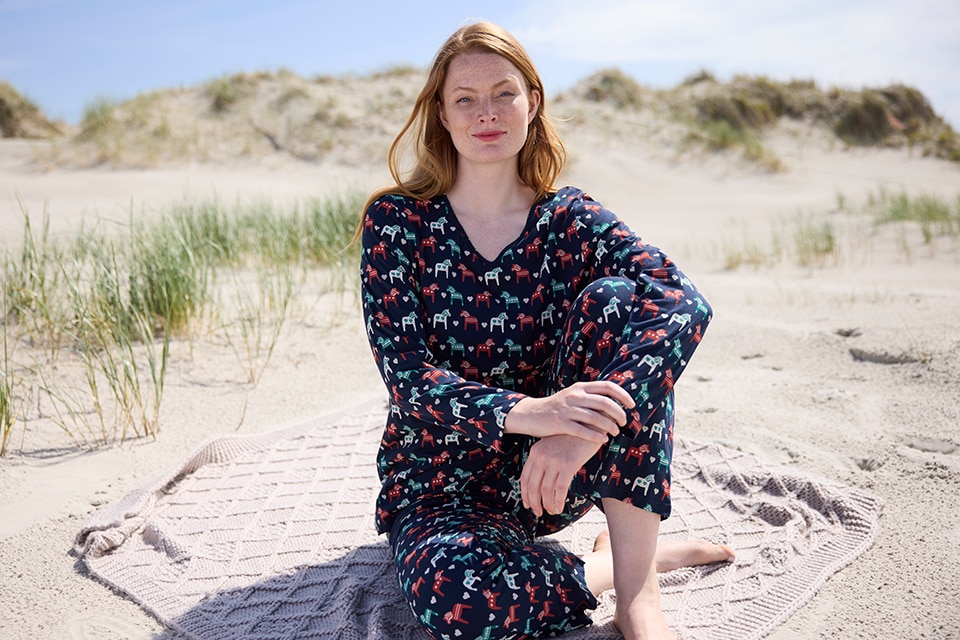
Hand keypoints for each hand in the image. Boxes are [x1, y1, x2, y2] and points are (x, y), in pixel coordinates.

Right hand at [504, 381, 634, 443]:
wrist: (531, 414)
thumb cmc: (557, 408)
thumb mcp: (573, 396)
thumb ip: (590, 397)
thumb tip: (614, 403)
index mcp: (580, 387)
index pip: (608, 386)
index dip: (623, 395)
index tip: (631, 405)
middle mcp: (575, 395)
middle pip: (605, 403)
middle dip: (619, 414)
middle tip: (624, 423)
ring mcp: (567, 409)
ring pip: (596, 417)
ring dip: (610, 427)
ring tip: (615, 433)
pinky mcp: (560, 423)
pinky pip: (582, 430)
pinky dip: (595, 436)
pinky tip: (603, 440)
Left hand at [520, 434, 600, 515]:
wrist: (589, 426)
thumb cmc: (572, 438)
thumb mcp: (552, 446)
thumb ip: (544, 460)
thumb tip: (540, 483)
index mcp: (535, 451)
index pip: (525, 477)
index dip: (525, 494)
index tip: (528, 504)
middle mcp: (542, 456)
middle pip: (533, 486)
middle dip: (534, 502)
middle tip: (538, 512)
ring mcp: (555, 460)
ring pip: (546, 490)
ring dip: (547, 504)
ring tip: (552, 511)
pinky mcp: (569, 464)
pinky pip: (560, 489)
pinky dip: (558, 501)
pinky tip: (560, 508)